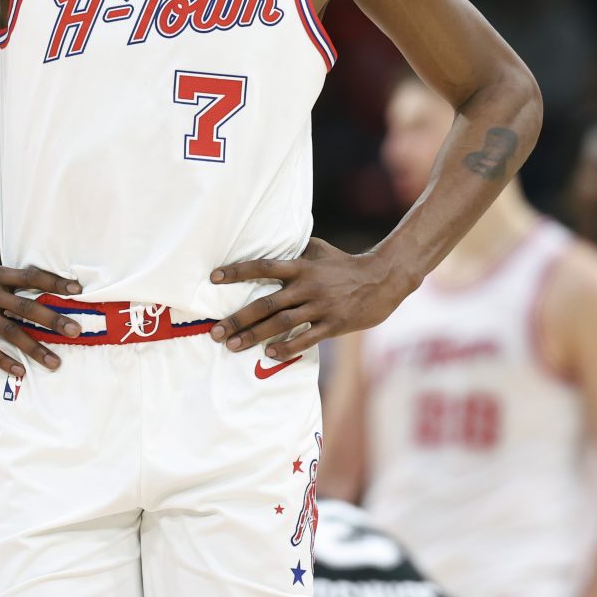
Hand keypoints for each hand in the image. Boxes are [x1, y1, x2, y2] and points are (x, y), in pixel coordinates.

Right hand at [0, 246, 84, 376]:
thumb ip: (2, 263)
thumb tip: (25, 268)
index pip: (30, 276)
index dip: (55, 281)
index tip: (78, 289)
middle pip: (25, 307)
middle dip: (52, 320)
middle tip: (76, 331)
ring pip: (9, 331)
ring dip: (34, 348)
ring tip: (54, 362)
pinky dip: (3, 360)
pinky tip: (20, 371)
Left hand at [208, 238, 417, 358]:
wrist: (383, 279)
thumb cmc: (346, 264)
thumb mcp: (320, 250)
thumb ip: (296, 250)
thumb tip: (272, 242)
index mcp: (302, 266)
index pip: (263, 266)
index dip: (238, 271)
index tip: (213, 278)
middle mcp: (308, 286)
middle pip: (266, 303)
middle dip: (238, 318)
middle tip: (215, 331)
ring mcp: (321, 306)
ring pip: (282, 323)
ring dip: (255, 336)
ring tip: (232, 346)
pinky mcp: (334, 324)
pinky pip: (307, 338)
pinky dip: (287, 347)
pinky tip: (269, 354)